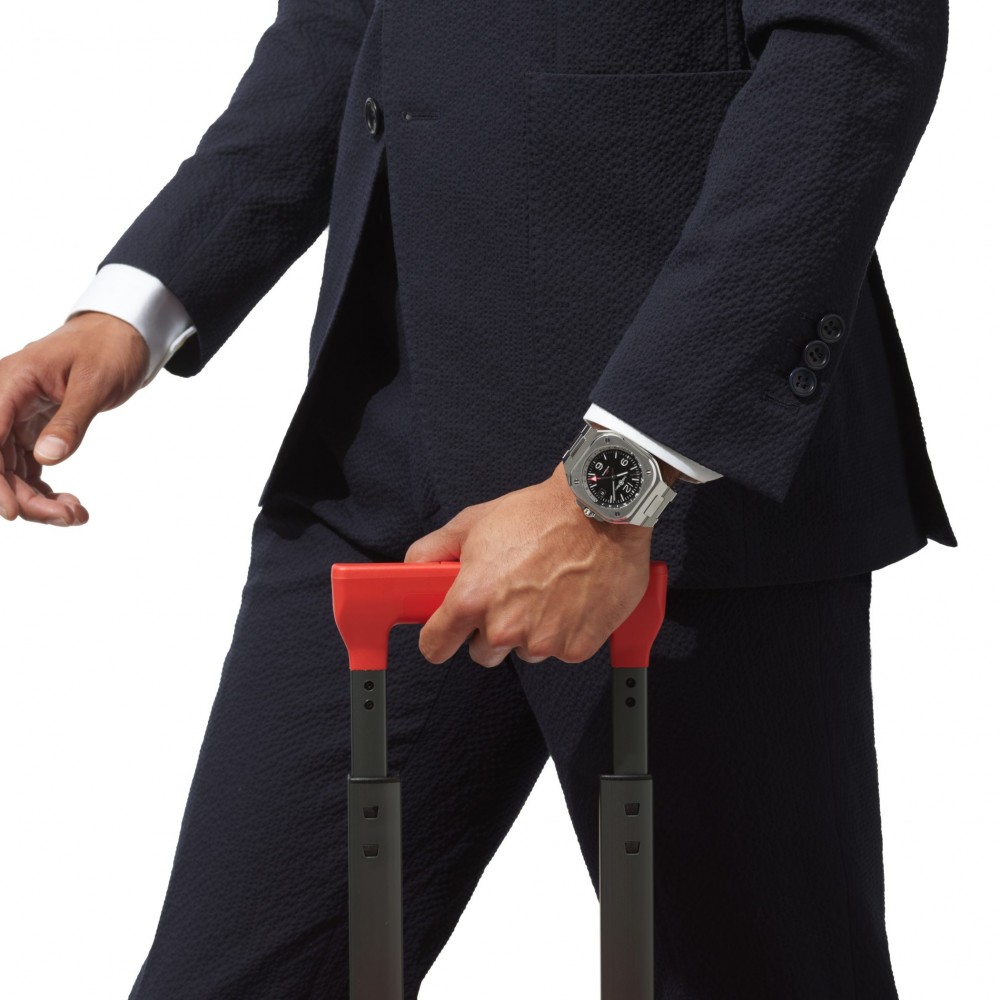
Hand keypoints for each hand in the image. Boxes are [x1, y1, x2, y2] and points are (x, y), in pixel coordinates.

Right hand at [0, 311, 149, 524]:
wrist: (123, 334)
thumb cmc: (109, 349)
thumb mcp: (96, 383)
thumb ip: (72, 420)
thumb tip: (48, 458)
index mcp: (10, 383)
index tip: (13, 511)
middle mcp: (5, 402)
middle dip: (26, 497)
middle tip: (69, 515)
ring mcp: (17, 418)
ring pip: (11, 471)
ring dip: (38, 500)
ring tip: (76, 514)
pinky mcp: (33, 430)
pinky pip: (27, 468)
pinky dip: (45, 490)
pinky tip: (71, 505)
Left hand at [403, 463, 654, 666]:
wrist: (600, 513)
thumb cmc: (539, 514)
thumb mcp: (474, 521)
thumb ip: (434, 549)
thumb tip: (415, 568)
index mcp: (471, 600)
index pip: (435, 647)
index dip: (440, 638)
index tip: (448, 633)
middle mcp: (503, 628)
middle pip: (483, 654)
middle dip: (491, 631)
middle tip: (512, 595)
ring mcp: (542, 641)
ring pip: (525, 651)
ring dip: (532, 630)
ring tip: (548, 589)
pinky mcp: (576, 647)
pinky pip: (560, 649)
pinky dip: (565, 630)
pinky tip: (571, 598)